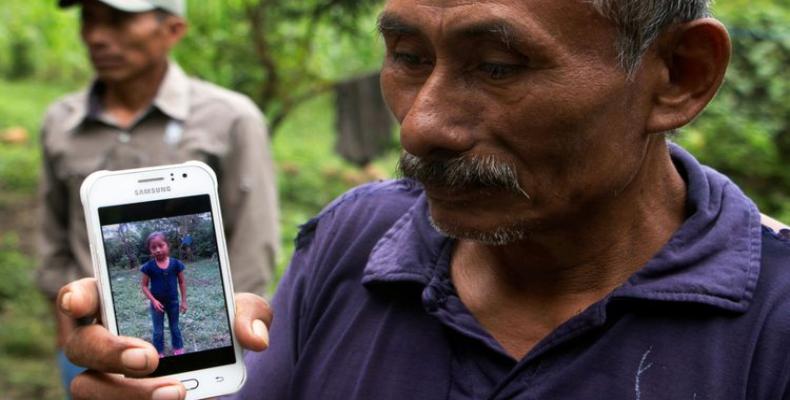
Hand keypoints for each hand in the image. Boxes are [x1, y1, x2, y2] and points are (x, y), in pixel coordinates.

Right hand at [58, 278, 272, 399]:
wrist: (220, 371)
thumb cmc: (216, 328)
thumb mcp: (236, 312)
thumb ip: (248, 313)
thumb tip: (255, 338)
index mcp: (116, 305)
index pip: (79, 296)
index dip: (74, 297)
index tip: (81, 302)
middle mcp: (100, 343)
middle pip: (81, 347)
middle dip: (110, 352)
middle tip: (149, 358)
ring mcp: (104, 380)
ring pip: (89, 389)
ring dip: (128, 393)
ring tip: (176, 392)